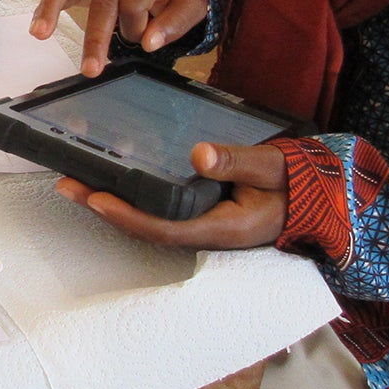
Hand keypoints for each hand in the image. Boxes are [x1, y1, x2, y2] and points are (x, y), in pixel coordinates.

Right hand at [32, 0, 206, 76]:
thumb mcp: (193, 3)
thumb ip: (175, 23)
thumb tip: (149, 43)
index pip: (134, 4)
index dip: (137, 29)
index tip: (145, 40)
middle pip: (103, 1)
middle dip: (95, 38)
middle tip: (90, 70)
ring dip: (53, 9)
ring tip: (39, 34)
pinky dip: (47, 2)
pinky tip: (38, 26)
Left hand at [58, 141, 287, 249]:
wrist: (320, 199)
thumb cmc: (298, 183)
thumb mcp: (272, 166)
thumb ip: (237, 161)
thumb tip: (199, 154)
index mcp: (224, 227)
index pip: (165, 229)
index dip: (128, 217)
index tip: (98, 199)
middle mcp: (208, 234)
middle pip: (146, 228)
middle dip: (106, 209)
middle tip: (68, 186)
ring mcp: (203, 228)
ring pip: (149, 222)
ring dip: (112, 204)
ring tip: (76, 183)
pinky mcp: (200, 217)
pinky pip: (159, 213)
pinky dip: (132, 199)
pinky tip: (112, 183)